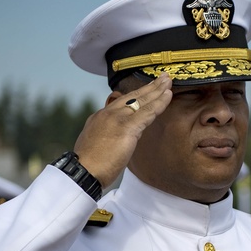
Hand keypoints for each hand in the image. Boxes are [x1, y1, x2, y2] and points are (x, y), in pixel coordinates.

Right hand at [73, 73, 172, 187]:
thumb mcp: (96, 145)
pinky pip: (147, 112)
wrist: (82, 173)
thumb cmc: (90, 167)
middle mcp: (107, 114)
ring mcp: (116, 119)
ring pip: (141, 100)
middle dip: (149, 86)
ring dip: (157, 90)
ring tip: (168, 81)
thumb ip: (108, 136)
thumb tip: (120, 137)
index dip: (137, 96)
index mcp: (100, 117)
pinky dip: (159, 103)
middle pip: (132, 97)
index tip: (148, 90)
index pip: (122, 103)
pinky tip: (168, 96)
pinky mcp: (126, 128)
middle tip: (163, 77)